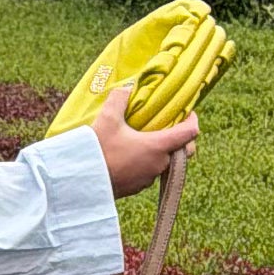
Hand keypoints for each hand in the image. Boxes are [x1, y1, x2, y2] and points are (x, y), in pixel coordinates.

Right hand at [93, 89, 195, 205]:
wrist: (81, 182)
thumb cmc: (97, 150)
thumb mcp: (107, 118)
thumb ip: (119, 98)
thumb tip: (127, 87)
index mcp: (158, 146)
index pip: (190, 133)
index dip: (193, 120)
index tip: (187, 112)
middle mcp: (159, 164)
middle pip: (183, 150)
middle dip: (180, 138)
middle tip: (168, 126)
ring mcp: (149, 178)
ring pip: (166, 162)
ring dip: (162, 150)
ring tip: (146, 138)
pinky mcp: (137, 187)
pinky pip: (151, 171)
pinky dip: (148, 161)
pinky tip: (132, 153)